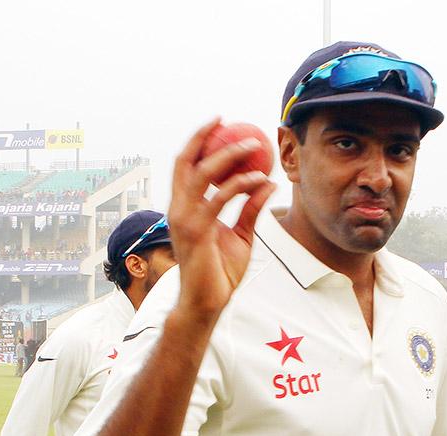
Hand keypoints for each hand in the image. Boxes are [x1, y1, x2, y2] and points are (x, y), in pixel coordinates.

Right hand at [168, 118, 275, 320]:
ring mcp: (183, 218)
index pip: (187, 166)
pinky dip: (240, 185)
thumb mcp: (242, 235)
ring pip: (202, 174)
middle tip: (227, 121)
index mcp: (184, 207)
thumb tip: (267, 182)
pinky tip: (258, 178)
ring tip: (252, 144)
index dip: (200, 141)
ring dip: (228, 155)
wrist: (208, 303)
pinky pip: (220, 199)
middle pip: (186, 161)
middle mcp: (178, 208)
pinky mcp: (195, 231)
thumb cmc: (221, 271)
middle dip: (204, 136)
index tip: (220, 124)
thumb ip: (251, 208)